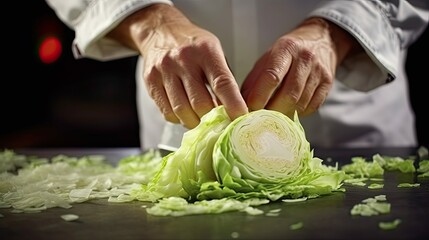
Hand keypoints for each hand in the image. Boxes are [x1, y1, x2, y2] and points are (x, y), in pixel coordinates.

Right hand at [108, 4, 247, 128]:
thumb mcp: (215, 52)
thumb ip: (223, 79)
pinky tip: (185, 113)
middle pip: (200, 103)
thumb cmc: (193, 45)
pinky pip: (167, 112)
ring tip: (201, 119)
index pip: (222, 83)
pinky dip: (179, 119)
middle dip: (212, 118)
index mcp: (205, 51)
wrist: (161, 31)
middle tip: (219, 122)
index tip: (240, 118)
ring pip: (182, 111)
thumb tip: (233, 110)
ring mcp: (164, 70)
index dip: (232, 104)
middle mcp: (183, 59)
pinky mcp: (150, 81)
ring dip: (195, 122)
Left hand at [241, 18, 358, 116]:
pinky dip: (297, 113)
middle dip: (272, 111)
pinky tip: (289, 110)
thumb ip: (255, 81)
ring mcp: (319, 72)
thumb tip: (242, 105)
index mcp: (286, 49)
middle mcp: (305, 59)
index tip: (250, 110)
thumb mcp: (267, 59)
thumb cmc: (288, 52)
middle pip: (288, 95)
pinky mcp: (328, 83)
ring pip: (300, 103)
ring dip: (283, 114)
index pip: (272, 77)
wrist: (321, 40)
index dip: (259, 97)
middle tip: (260, 119)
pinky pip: (311, 107)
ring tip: (272, 117)